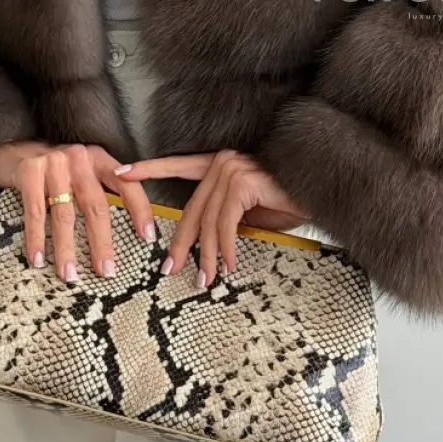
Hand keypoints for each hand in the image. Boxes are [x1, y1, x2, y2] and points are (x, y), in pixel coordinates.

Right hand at [0, 140, 157, 282]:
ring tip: (69, 274)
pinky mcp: (29, 173)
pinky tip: (38, 259)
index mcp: (99, 158)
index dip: (139, 210)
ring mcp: (53, 165)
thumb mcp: (84, 170)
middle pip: (95, 205)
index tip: (148, 237)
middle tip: (106, 271)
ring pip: (64, 214)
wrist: (15, 148)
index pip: (126, 185)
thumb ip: (102, 190)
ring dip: (66, 249)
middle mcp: (79, 159)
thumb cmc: (58, 168)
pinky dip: (36, 239)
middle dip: (101, 242)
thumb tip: (128, 231)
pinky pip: (35, 213)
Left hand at [113, 150, 309, 287]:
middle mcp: (222, 161)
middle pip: (192, 208)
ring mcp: (232, 169)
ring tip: (206, 280)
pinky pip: (225, 223)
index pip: (178, 164)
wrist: (322, 194)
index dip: (149, 169)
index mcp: (219, 163)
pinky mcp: (243, 182)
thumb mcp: (248, 213)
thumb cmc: (288, 203)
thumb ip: (223, 218)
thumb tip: (201, 245)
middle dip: (181, 243)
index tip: (121, 173)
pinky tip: (229, 266)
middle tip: (170, 270)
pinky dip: (225, 248)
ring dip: (207, 255)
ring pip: (207, 221)